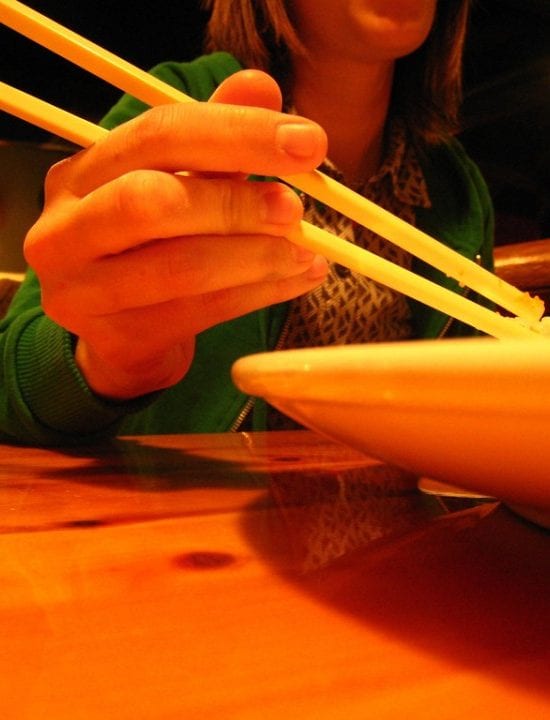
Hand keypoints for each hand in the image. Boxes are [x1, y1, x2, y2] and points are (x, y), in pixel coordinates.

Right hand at [24, 70, 327, 399]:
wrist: (120, 332)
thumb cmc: (150, 246)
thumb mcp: (177, 183)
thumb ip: (213, 137)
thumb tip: (261, 86)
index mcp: (81, 173)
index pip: (158, 134)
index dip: (238, 133)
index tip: (308, 143)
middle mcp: (65, 229)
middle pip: (152, 202)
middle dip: (236, 202)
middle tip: (295, 209)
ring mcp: (82, 291)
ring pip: (179, 268)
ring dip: (256, 257)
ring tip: (306, 253)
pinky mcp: (117, 339)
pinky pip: (199, 314)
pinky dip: (257, 295)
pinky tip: (295, 281)